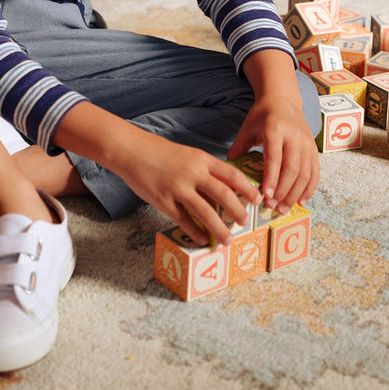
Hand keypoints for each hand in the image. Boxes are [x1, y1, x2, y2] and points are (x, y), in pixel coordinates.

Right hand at [54, 104, 262, 247]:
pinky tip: (203, 240)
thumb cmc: (158, 151)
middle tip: (245, 222)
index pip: (232, 175)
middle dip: (238, 212)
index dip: (248, 189)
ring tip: (228, 239)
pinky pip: (184, 220)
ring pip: (206, 212)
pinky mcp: (163, 200)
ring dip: (220, 229)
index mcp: (201, 159)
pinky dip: (196, 232)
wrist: (130, 150)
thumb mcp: (187, 154)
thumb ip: (203, 170)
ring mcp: (178, 188)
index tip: (258, 200)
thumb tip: (222, 190)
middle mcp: (192, 173)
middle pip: (224, 196)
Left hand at [228, 93, 319, 214]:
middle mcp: (294, 136)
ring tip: (284, 208)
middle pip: (292, 168)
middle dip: (283, 191)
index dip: (271, 178)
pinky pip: (315, 172)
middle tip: (272, 206)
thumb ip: (238, 149)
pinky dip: (309, 188)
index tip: (265, 196)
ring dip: (295, 194)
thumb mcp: (247, 128)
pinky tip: (300, 201)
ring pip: (305, 173)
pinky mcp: (314, 148)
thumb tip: (228, 173)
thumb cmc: (262, 115)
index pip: (274, 158)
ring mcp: (306, 143)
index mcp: (275, 129)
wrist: (283, 99)